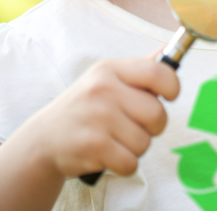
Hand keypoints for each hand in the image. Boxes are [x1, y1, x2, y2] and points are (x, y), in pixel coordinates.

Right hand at [17, 56, 179, 178]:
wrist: (43, 139)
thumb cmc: (85, 107)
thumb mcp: (107, 79)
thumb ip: (140, 68)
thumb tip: (170, 51)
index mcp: (110, 69)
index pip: (158, 73)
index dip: (172, 87)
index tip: (168, 97)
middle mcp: (103, 90)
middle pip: (157, 114)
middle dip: (153, 127)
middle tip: (134, 126)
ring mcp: (97, 117)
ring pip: (145, 142)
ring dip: (135, 148)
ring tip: (115, 140)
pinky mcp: (93, 146)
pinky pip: (131, 163)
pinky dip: (124, 165)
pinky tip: (108, 155)